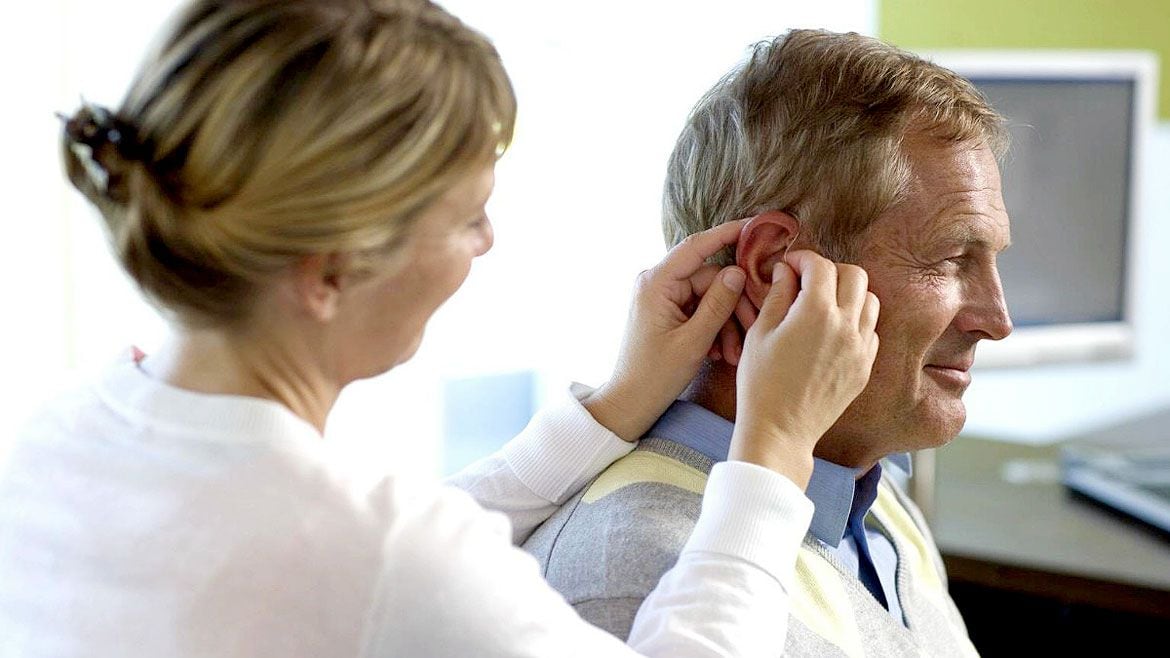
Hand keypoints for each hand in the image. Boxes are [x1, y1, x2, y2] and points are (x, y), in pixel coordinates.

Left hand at [584, 219, 751, 441]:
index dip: (728, 233)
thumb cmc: (655, 375)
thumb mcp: (694, 340)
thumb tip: (738, 271)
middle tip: (754, 328)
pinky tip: (721, 353)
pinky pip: (700, 310)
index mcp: (657, 282)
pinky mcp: (668, 311)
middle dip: (734, 305)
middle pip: (711, 278)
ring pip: (710, 297)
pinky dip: (714, 329)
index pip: (697, 246)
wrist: (630, 402)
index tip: (756, 224)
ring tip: (734, 353)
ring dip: (726, 323)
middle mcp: (657, 282)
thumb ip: (718, 303)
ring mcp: (662, 297)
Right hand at [729, 250, 879, 486]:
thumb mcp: (759, 333)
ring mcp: (861, 347)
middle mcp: (846, 325)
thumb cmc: (761, 382)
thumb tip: (785, 272)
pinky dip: (856, 321)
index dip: (802, 258)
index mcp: (816, 312)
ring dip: (849, 294)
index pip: (820, 265)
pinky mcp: (865, 367)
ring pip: (870, 300)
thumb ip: (776, 296)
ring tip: (824, 305)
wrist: (781, 429)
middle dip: (830, 270)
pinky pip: (871, 330)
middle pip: (854, 274)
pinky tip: (833, 332)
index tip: (789, 266)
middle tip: (808, 281)